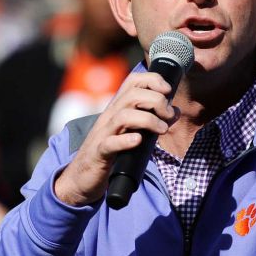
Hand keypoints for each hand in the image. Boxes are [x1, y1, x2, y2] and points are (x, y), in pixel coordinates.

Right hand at [54, 72, 175, 206]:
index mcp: (117, 108)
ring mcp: (103, 134)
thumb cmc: (111, 151)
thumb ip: (151, 120)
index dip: (152, 80)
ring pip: (123, 116)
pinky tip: (138, 140)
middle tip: (168, 116)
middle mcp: (109, 116)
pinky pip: (110, 143)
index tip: (168, 90)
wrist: (82, 176)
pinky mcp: (99, 153)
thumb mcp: (131, 130)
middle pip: (132, 96)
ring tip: (162, 129)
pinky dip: (125, 140)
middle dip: (156, 101)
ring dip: (148, 120)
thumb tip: (174, 111)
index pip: (132, 82)